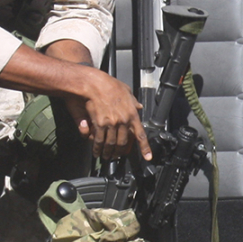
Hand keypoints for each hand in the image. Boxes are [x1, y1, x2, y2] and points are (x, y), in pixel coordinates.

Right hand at [39, 41, 150, 161]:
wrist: (95, 83)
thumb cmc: (110, 85)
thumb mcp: (127, 91)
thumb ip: (133, 101)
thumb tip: (139, 106)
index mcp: (132, 114)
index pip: (140, 134)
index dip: (144, 147)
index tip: (147, 157)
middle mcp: (123, 121)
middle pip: (123, 142)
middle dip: (119, 152)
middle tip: (116, 156)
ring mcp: (112, 123)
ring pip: (111, 143)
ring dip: (108, 152)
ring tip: (105, 156)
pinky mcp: (99, 124)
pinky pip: (99, 140)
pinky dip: (97, 147)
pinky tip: (96, 151)